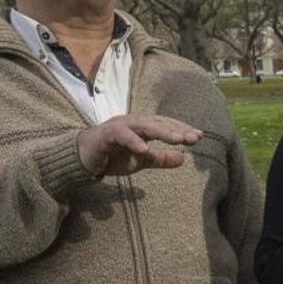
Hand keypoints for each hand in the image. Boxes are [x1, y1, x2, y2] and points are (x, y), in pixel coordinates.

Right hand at [77, 115, 201, 175]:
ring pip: (144, 125)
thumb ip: (160, 159)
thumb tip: (183, 159)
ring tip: (177, 140)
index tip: (200, 136)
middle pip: (159, 123)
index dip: (182, 129)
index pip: (166, 125)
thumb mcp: (141, 160)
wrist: (82, 158)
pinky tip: (144, 149)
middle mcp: (133, 123)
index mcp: (143, 127)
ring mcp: (120, 126)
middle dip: (177, 130)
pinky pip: (121, 135)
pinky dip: (133, 141)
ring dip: (162, 132)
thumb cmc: (112, 156)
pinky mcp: (106, 134)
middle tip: (194, 138)